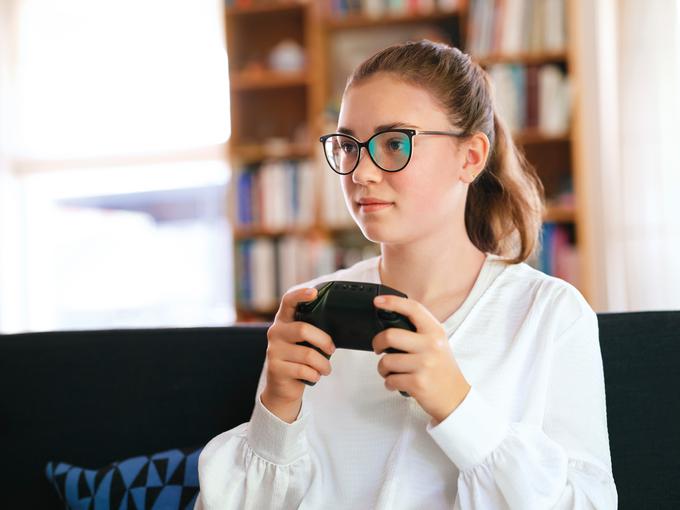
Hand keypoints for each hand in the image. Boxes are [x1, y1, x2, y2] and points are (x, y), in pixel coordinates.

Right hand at [261, 287, 335, 422]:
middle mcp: (275, 332)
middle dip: (324, 341)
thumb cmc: (298, 360)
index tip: (314, 292)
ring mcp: (273, 350)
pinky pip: (304, 370)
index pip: (288, 301)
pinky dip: (315, 375)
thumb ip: (313, 331)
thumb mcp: (304, 342)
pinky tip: (314, 376)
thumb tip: (340, 326)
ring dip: (323, 364)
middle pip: (303, 329)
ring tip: (325, 369)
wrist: (282, 387)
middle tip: (332, 349)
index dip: (300, 295)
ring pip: (307, 354)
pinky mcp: (275, 368)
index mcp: (284, 321)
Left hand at [372, 295, 471, 424]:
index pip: (413, 309)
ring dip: (382, 368)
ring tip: (391, 371)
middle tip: (378, 348)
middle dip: (377, 343)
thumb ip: (418, 331)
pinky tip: (398, 383)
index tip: (378, 301)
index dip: (393, 302)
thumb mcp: (436, 343)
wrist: (455, 397)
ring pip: (386, 361)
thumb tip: (390, 317)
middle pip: (390, 336)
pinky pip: (391, 379)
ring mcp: (425, 364)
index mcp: (435, 332)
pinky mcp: (418, 383)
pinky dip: (390, 383)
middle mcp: (431, 345)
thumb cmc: (441, 369)